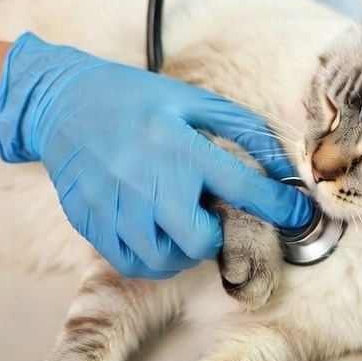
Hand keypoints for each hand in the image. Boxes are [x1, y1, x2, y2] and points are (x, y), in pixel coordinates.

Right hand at [0, 33, 310, 278]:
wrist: (62, 101)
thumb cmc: (134, 98)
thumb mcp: (191, 99)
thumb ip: (241, 128)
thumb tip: (285, 159)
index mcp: (177, 144)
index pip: (242, 187)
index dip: (279, 205)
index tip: (299, 213)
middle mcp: (146, 179)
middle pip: (199, 241)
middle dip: (214, 235)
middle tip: (209, 216)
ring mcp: (114, 205)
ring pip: (163, 260)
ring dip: (182, 249)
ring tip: (178, 221)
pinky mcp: (89, 221)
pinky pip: (129, 262)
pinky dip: (150, 257)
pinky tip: (153, 230)